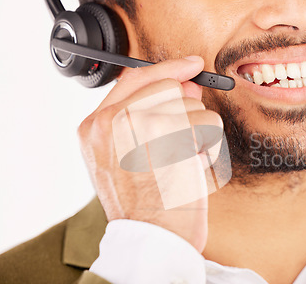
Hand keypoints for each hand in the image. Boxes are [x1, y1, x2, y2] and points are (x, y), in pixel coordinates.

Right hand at [77, 56, 222, 251]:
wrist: (149, 240)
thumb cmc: (143, 207)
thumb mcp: (128, 159)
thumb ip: (150, 116)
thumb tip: (189, 84)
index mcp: (94, 127)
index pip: (135, 78)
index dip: (168, 68)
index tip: (192, 65)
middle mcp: (111, 120)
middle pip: (169, 87)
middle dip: (186, 113)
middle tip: (182, 144)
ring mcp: (139, 123)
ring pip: (193, 105)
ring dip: (199, 135)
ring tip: (183, 163)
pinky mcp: (171, 133)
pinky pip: (209, 122)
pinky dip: (211, 146)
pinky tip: (194, 167)